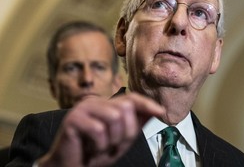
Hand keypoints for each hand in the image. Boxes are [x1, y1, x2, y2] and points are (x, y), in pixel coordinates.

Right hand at [37, 93, 164, 166]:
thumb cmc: (96, 153)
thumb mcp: (122, 139)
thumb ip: (137, 123)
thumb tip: (157, 110)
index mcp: (106, 104)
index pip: (131, 98)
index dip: (147, 104)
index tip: (161, 112)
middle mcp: (95, 102)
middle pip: (125, 108)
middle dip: (126, 132)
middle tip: (114, 145)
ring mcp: (83, 108)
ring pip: (114, 117)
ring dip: (112, 140)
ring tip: (102, 147)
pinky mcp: (73, 119)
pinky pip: (98, 130)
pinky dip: (99, 146)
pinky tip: (91, 149)